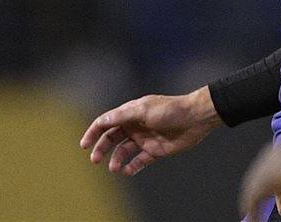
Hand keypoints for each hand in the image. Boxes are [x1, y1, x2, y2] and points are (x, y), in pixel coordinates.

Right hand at [79, 86, 222, 175]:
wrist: (196, 118)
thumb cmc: (170, 110)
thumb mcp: (144, 110)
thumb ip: (122, 116)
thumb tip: (101, 121)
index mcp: (131, 113)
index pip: (106, 122)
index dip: (93, 132)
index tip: (84, 144)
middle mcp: (135, 125)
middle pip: (112, 138)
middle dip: (101, 149)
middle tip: (95, 160)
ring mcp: (145, 138)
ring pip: (123, 151)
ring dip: (116, 160)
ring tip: (114, 168)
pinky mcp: (155, 150)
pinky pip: (139, 161)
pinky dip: (131, 167)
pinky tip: (127, 171)